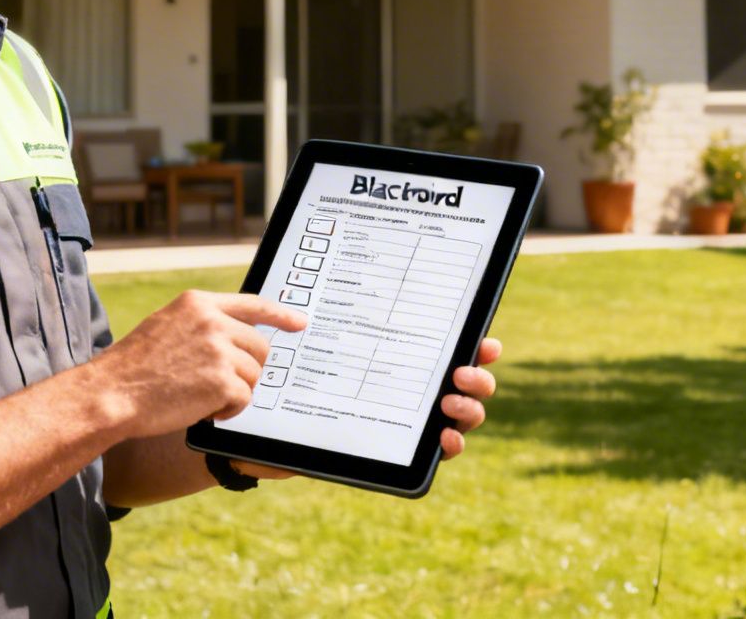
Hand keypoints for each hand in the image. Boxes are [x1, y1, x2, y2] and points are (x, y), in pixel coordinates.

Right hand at [94, 291, 305, 438]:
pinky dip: (228, 409)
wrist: (112, 392)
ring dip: (234, 391)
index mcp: (198, 303)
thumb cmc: (134, 366)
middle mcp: (212, 321)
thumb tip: (237, 334)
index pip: (253, 304)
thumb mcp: (167, 325)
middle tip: (219, 383)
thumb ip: (202, 323)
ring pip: (253, 375)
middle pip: (259, 347)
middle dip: (247, 369)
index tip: (299, 323)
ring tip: (199, 394)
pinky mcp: (222, 381)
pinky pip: (244, 398)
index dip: (281, 315)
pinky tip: (202, 407)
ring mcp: (219, 350)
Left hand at [230, 337, 503, 481]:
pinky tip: (443, 438)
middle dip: (478, 377)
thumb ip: (327, 319)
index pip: (447, 345)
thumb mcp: (308, 345)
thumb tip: (327, 293)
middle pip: (466, 380)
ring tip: (449, 403)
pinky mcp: (399, 451)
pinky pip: (437, 452)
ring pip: (461, 415)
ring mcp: (409, 421)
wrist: (261, 433)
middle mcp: (412, 387)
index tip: (484, 342)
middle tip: (461, 372)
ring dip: (469, 410)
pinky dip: (451, 445)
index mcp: (400, 356)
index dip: (474, 344)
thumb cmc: (289, 382)